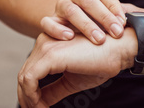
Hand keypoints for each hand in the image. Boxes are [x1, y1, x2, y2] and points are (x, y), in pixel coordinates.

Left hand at [16, 30, 136, 107]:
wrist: (119, 48)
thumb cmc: (101, 60)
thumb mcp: (73, 80)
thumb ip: (55, 89)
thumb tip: (40, 102)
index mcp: (49, 46)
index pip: (30, 72)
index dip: (30, 94)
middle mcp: (43, 42)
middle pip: (24, 74)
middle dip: (26, 98)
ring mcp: (45, 47)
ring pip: (24, 77)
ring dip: (28, 99)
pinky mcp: (50, 55)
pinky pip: (29, 79)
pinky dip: (31, 96)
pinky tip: (40, 106)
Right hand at [40, 0, 129, 44]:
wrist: (79, 28)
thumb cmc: (102, 20)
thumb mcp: (115, 14)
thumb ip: (129, 13)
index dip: (112, 4)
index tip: (123, 21)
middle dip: (103, 16)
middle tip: (116, 32)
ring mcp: (61, 4)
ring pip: (69, 9)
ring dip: (85, 24)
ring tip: (98, 39)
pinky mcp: (50, 19)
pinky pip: (48, 22)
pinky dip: (57, 29)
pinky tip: (69, 37)